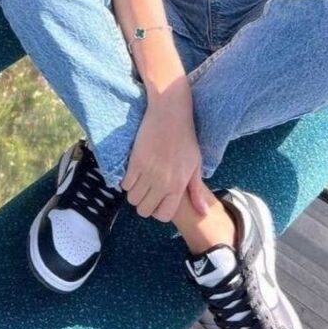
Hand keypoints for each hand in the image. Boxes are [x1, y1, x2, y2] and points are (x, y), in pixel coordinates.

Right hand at [120, 85, 209, 222]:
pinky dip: (127, 181)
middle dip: (144, 203)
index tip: (158, 199)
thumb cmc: (186, 138)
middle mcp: (163, 183)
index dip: (158, 210)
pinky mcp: (135, 162)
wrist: (170, 113)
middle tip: (147, 190)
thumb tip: (203, 213)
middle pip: (144, 210)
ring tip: (140, 180)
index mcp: (179, 185)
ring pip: (132, 199)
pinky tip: (134, 171)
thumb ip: (196, 190)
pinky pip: (125, 184)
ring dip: (135, 192)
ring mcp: (148, 173)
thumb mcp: (195, 164)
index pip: (163, 215)